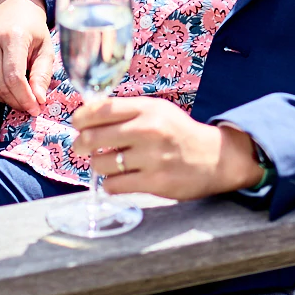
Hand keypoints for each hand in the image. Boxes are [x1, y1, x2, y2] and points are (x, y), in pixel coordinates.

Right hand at [0, 0, 53, 113]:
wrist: (14, 6)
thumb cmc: (33, 29)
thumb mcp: (46, 49)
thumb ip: (42, 74)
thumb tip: (38, 100)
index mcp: (12, 36)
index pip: (14, 77)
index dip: (24, 98)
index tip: (35, 109)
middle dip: (16, 101)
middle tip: (29, 106)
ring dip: (4, 99)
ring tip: (18, 98)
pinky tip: (5, 87)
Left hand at [72, 97, 260, 199]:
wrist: (217, 158)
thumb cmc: (180, 133)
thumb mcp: (158, 111)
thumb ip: (126, 111)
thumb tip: (86, 116)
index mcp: (148, 108)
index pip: (100, 109)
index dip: (81, 117)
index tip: (78, 123)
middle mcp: (149, 130)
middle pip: (92, 137)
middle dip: (80, 144)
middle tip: (82, 147)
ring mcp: (152, 158)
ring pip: (100, 164)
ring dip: (97, 166)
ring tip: (107, 164)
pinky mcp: (155, 182)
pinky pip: (114, 185)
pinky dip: (111, 184)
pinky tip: (119, 180)